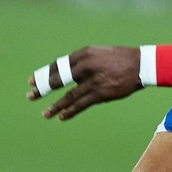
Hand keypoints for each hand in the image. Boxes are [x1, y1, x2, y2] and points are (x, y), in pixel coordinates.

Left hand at [27, 47, 141, 120]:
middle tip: (30, 95)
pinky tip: (61, 116)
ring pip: (69, 95)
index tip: (32, 81)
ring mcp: (93, 80)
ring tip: (45, 113)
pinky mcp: (101, 92)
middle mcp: (85, 66)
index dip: (44, 74)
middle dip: (43, 88)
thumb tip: (70, 76)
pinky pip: (81, 104)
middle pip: (58, 79)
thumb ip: (83, 64)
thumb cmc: (120, 59)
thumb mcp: (99, 55)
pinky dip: (70, 111)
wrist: (141, 65)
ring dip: (55, 105)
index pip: (58, 65)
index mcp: (83, 54)